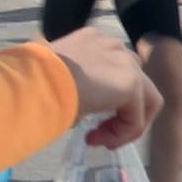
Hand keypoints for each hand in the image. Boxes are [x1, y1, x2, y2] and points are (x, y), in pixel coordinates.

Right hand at [47, 28, 162, 148]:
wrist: (38, 81)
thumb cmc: (36, 80)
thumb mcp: (57, 77)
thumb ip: (76, 82)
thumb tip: (81, 104)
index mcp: (93, 40)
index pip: (114, 69)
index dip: (107, 99)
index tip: (87, 117)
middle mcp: (113, 46)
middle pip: (136, 84)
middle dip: (120, 113)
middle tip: (97, 133)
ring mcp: (126, 62)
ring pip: (145, 101)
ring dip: (125, 126)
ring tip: (103, 141)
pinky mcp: (132, 83)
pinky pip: (137, 118)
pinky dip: (122, 134)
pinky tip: (102, 141)